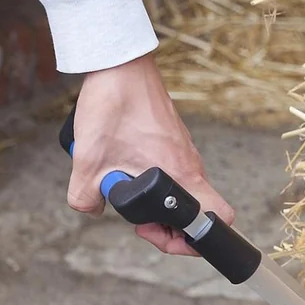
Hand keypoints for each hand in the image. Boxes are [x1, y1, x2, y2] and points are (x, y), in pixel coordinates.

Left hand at [66, 55, 234, 255]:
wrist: (119, 64)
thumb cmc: (114, 107)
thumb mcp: (88, 161)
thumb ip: (85, 197)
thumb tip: (91, 209)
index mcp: (181, 176)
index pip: (220, 219)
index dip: (195, 240)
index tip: (160, 231)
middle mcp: (190, 165)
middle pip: (199, 212)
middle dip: (168, 227)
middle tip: (138, 221)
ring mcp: (183, 151)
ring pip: (182, 191)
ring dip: (158, 202)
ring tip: (125, 188)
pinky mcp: (172, 139)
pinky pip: (172, 170)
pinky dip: (152, 177)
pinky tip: (123, 163)